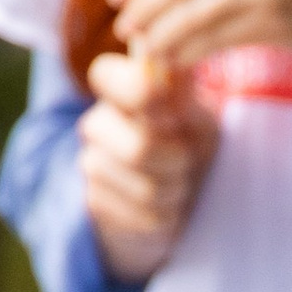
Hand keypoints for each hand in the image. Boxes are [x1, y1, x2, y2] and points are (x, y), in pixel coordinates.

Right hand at [78, 49, 219, 280]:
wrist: (177, 196)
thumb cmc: (191, 144)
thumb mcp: (199, 118)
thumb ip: (183, 98)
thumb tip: (166, 75)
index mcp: (121, 91)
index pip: (105, 75)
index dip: (139, 91)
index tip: (170, 109)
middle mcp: (98, 123)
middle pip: (139, 149)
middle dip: (178, 161)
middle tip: (186, 159)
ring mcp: (91, 163)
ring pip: (147, 189)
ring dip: (177, 190)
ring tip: (176, 181)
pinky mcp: (94, 202)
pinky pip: (147, 216)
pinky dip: (169, 214)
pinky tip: (163, 204)